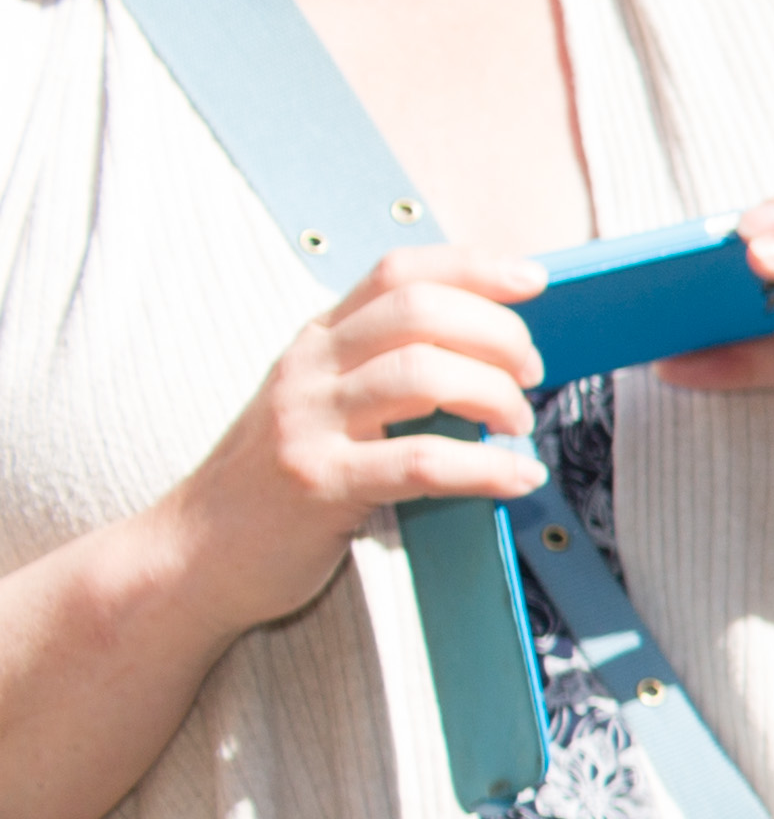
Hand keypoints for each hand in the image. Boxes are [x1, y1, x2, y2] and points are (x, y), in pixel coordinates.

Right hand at [159, 242, 546, 631]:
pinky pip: (421, 461)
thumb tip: (487, 357)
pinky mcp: (320, 483)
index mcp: (318, 340)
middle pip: (420, 311)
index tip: (532, 279)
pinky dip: (487, 468)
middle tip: (530, 372)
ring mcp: (310, 423)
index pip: (398, 273)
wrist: (196, 551)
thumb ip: (384, 371)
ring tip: (518, 423)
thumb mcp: (322, 404)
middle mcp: (311, 369)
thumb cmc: (279, 480)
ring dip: (494, 393)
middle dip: (496, 334)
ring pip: (423, 373)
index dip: (472, 267)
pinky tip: (518, 477)